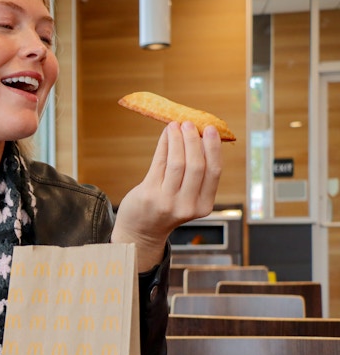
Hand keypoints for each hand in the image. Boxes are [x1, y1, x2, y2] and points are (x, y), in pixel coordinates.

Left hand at [112, 121, 222, 271]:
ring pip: (177, 163)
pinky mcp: (149, 195)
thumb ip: (195, 173)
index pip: (214, 172)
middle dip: (194, 141)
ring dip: (177, 140)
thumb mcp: (187, 197)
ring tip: (176, 125)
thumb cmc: (166, 207)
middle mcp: (187, 206)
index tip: (211, 129)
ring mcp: (167, 202)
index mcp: (204, 206)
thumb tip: (198, 134)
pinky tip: (166, 134)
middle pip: (196, 166)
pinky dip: (164, 145)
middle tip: (191, 124)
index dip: (213, 148)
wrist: (141, 231)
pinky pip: (159, 164)